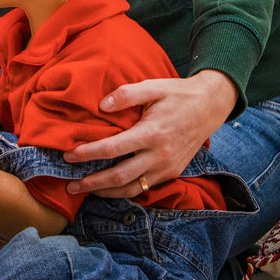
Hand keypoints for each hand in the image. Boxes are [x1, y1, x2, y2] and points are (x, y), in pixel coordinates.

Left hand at [65, 69, 236, 198]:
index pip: (112, 149)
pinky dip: (126, 191)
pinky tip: (111, 188)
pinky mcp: (173, 172)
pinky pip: (146, 187)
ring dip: (107, 192)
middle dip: (92, 183)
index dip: (87, 154)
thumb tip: (101, 105)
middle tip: (71, 184)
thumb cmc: (178, 95)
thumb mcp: (153, 87)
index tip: (69, 156)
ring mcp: (168, 167)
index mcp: (152, 133)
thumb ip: (125, 94)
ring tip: (86, 191)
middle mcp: (160, 155)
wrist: (210, 106)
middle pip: (119, 176)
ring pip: (132, 188)